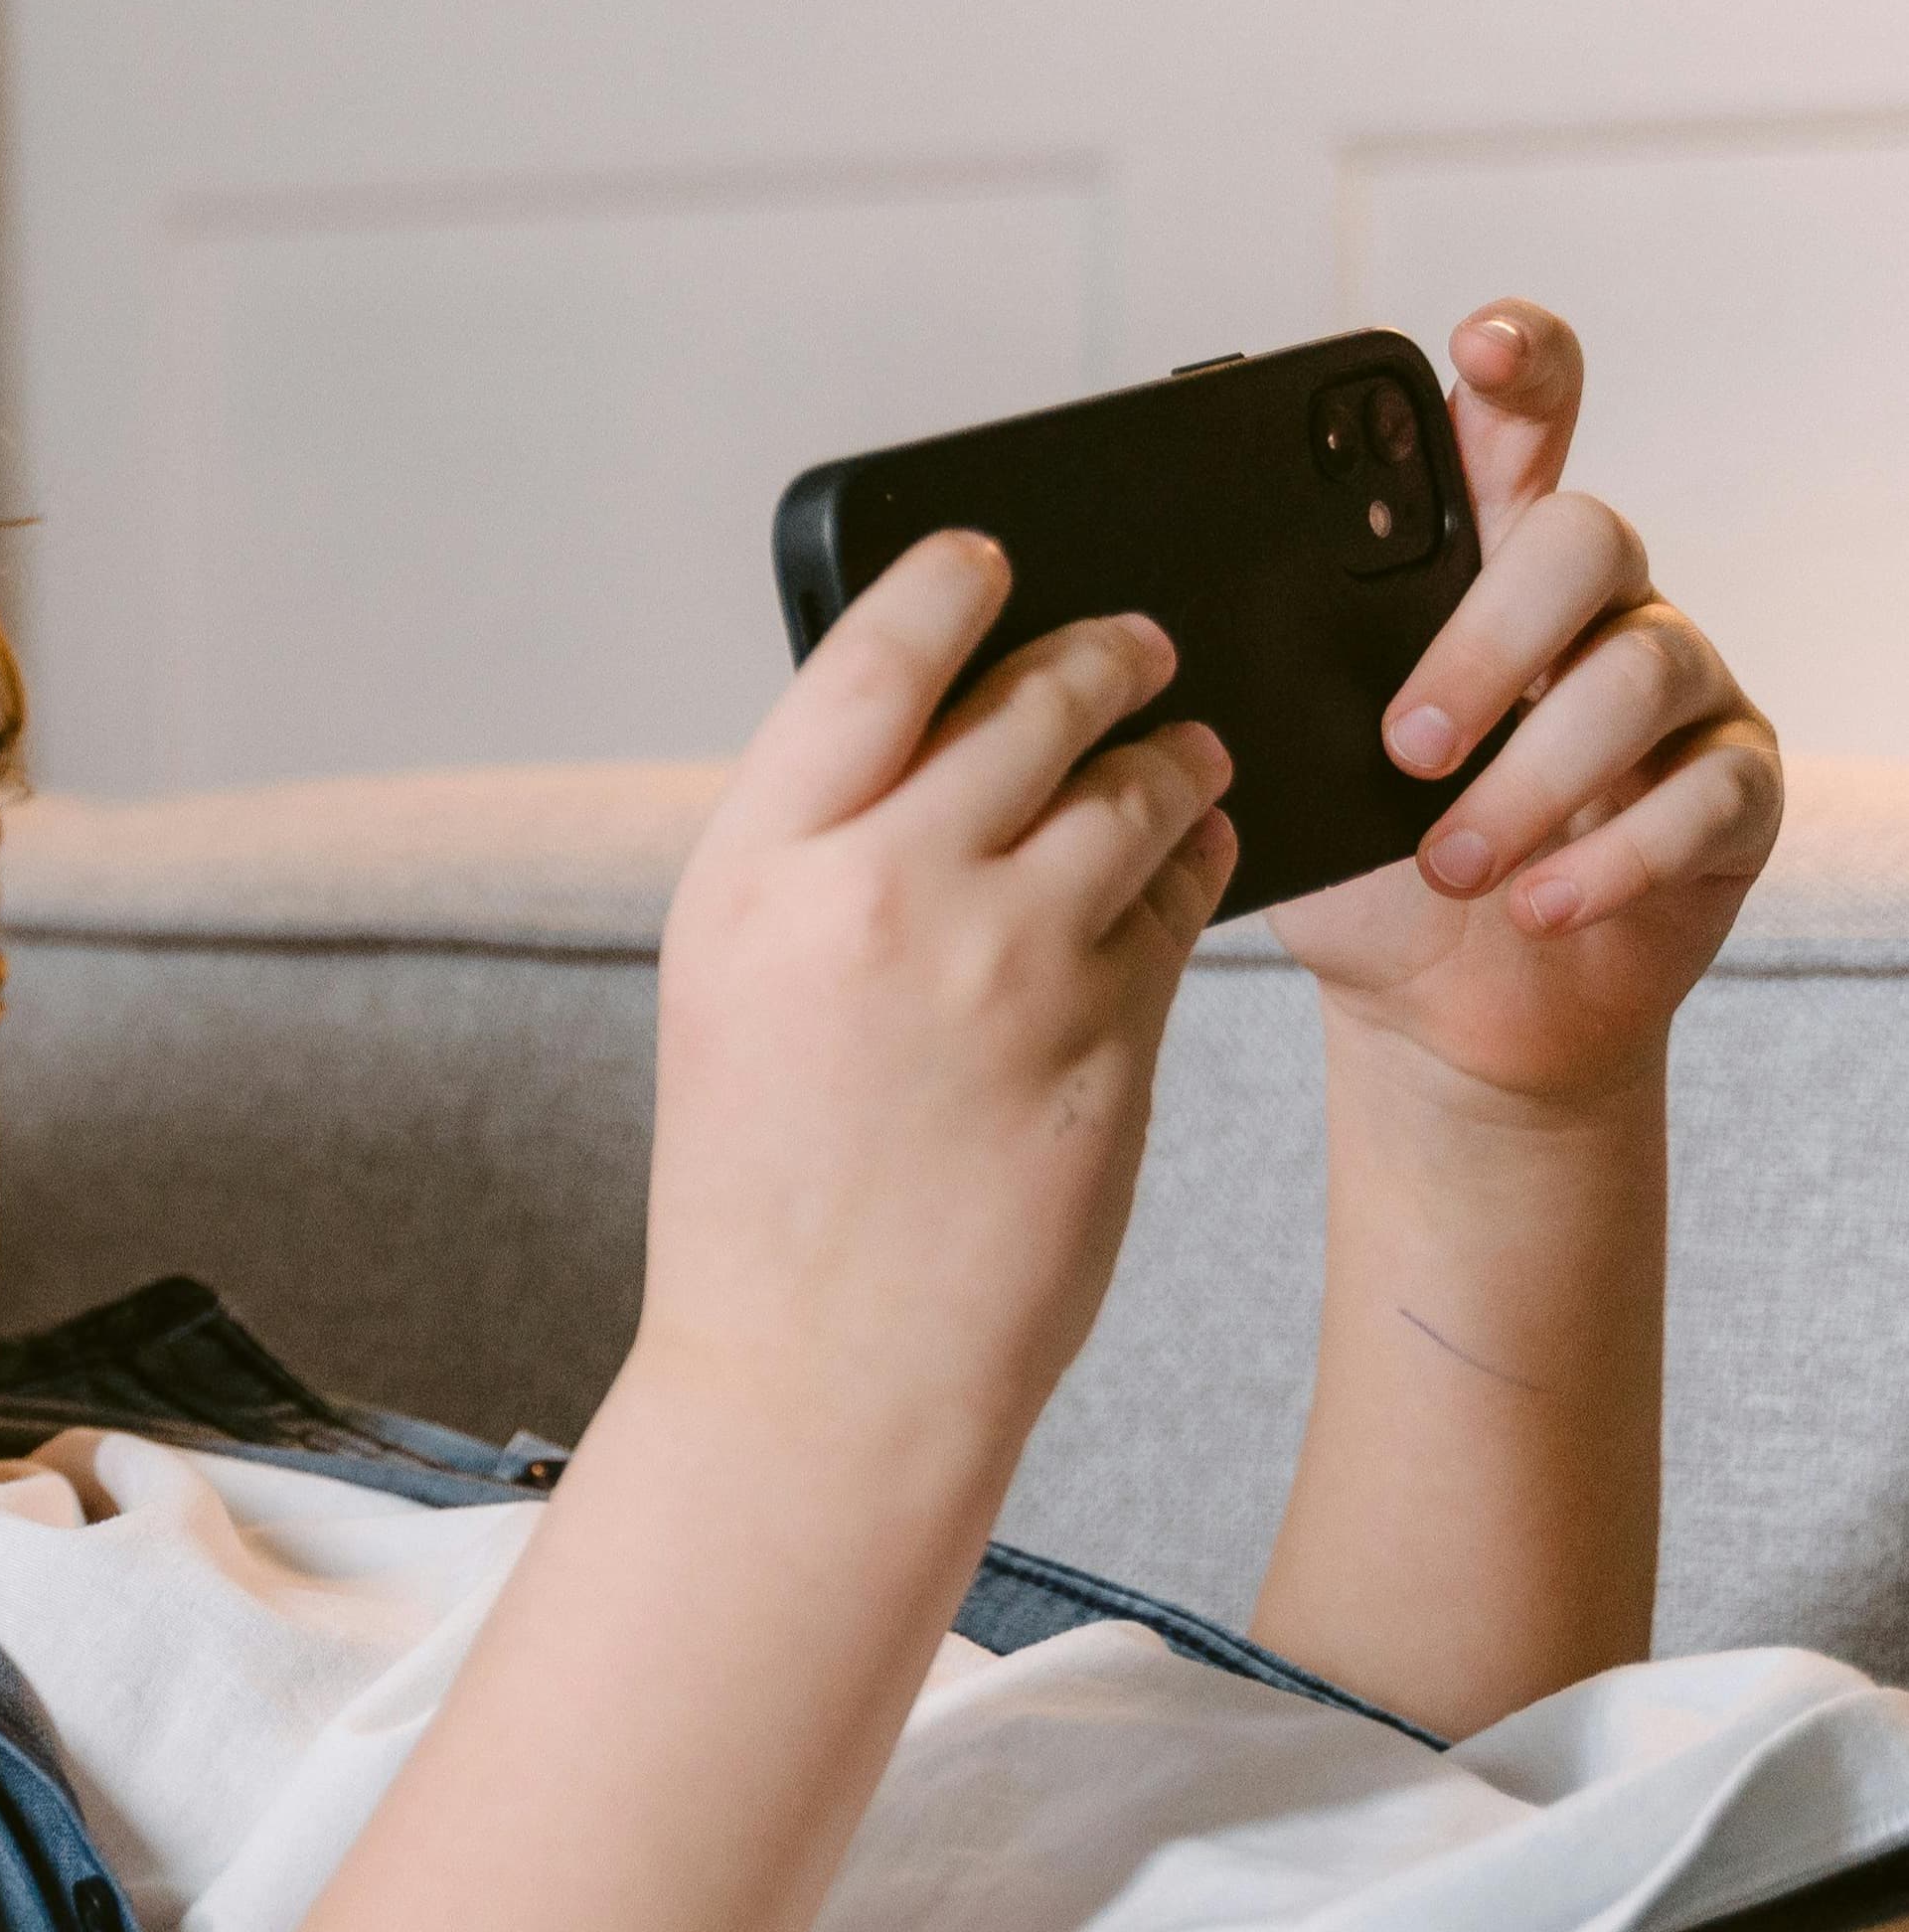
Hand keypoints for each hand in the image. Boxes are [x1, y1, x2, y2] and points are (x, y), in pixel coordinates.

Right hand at [645, 532, 1235, 1433]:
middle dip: (1106, 653)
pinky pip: (1186, 896)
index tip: (990, 557)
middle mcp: (877, 893)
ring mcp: (1005, 962)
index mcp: (755, 871)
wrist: (820, 1375)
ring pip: (1137, 784)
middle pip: (1033, 698)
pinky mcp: (1111, 1032)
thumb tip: (929, 729)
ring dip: (1176, 755)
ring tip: (1186, 760)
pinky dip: (1198, 861)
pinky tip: (1190, 865)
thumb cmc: (765, 1189)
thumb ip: (815, 854)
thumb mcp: (733, 989)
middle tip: (1139, 645)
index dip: (947, 584)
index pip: (871, 657)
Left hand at [1271, 304, 1780, 1114]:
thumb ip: (1274, 686)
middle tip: (1402, 749)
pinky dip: (1608, 859)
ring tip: (1449, 866)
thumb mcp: (1294, 773)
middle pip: (1582, 536)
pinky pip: (1705, 794)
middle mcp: (1591, 604)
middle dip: (1486, 643)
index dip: (1517, 365)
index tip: (1476, 345)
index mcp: (1477, 566)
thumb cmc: (1362, 868)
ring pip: (1640, 669)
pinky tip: (1537, 906)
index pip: (1516, 424)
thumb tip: (1179, 642)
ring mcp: (1676, 690)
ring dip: (1530, 780)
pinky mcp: (1732, 791)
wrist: (1436, 1009)